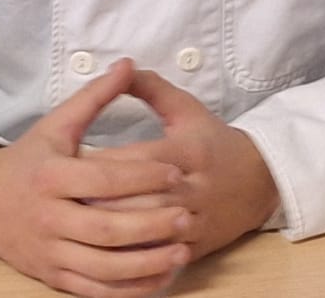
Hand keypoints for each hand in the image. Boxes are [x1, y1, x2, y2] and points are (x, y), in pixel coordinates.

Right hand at [0, 58, 192, 297]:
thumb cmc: (28, 159)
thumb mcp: (57, 124)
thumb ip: (95, 96)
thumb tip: (127, 64)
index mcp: (51, 176)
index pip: (102, 179)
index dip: (141, 176)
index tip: (176, 172)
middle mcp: (48, 218)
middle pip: (104, 229)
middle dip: (149, 225)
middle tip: (186, 216)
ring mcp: (50, 252)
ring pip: (102, 267)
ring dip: (144, 264)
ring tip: (182, 251)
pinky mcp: (53, 277)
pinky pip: (94, 290)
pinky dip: (128, 290)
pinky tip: (158, 279)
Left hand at [86, 69, 280, 261]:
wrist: (261, 181)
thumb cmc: (214, 142)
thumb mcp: (187, 109)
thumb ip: (150, 88)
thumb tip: (118, 67)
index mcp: (188, 150)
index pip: (137, 160)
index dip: (101, 164)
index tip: (69, 165)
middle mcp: (193, 187)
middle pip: (138, 199)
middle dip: (99, 201)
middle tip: (63, 200)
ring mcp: (196, 221)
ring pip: (147, 231)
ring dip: (112, 231)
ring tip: (76, 226)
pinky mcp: (197, 248)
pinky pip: (160, 257)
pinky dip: (134, 256)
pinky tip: (108, 252)